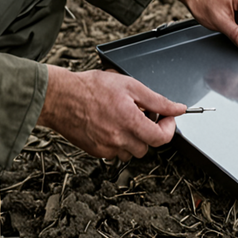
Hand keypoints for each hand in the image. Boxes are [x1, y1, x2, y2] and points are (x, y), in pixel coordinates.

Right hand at [37, 66, 186, 160]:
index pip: (161, 138)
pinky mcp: (96, 151)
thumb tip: (178, 108)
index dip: (169, 128)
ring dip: (134, 138)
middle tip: (142, 113)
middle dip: (149, 131)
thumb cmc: (90, 88)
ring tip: (124, 118)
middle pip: (147, 146)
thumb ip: (157, 100)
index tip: (167, 117)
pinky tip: (111, 124)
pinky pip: (115, 152)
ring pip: (131, 151)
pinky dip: (118, 141)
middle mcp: (119, 139)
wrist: (59, 97)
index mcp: (130, 122)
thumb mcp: (129, 85)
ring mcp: (107, 148)